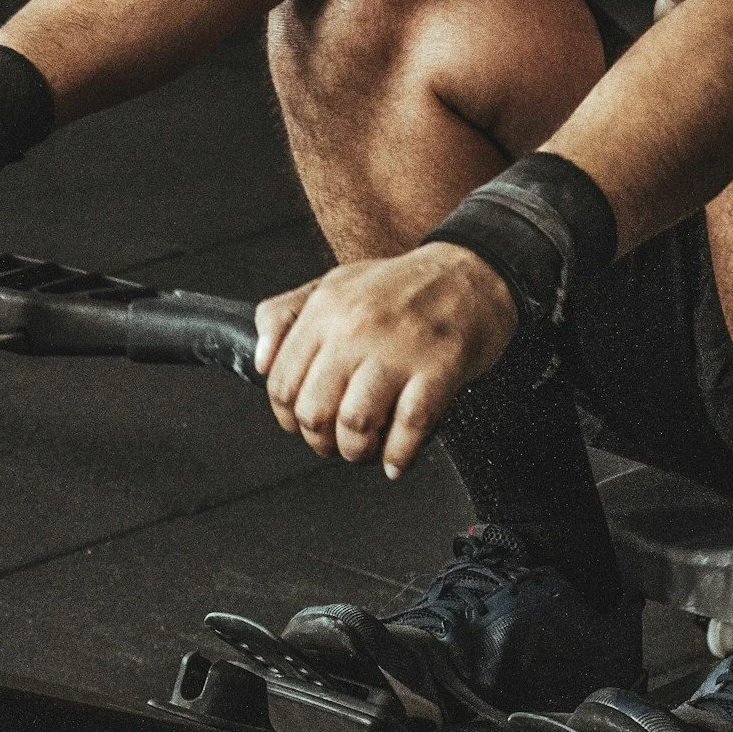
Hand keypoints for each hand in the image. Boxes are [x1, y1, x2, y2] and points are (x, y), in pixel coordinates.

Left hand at [253, 243, 519, 478]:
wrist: (474, 271)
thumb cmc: (403, 286)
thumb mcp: (333, 284)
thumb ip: (284, 316)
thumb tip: (258, 361)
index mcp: (326, 310)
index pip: (282, 383)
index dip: (288, 417)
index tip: (303, 424)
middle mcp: (357, 328)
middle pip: (314, 411)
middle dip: (320, 441)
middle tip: (335, 443)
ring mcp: (399, 349)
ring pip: (356, 424)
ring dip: (357, 451)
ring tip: (366, 449)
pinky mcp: (440, 368)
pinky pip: (409, 428)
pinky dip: (399, 456)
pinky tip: (396, 461)